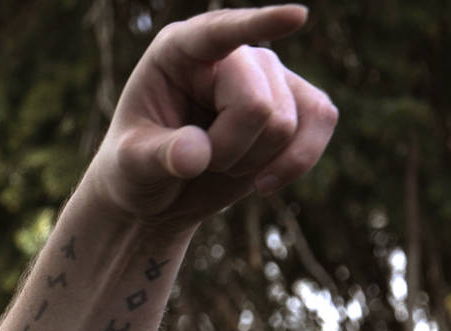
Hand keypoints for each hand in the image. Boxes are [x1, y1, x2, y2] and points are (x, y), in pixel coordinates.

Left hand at [83, 6, 335, 230]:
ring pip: (287, 121)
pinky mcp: (297, 100)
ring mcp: (268, 73)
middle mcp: (230, 53)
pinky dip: (296, 162)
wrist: (161, 194)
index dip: (258, 25)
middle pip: (256, 105)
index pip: (219, 33)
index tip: (297, 17)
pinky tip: (263, 183)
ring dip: (252, 162)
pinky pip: (322, 120)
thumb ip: (156, 157)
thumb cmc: (135, 169)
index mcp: (178, 51)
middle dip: (227, 150)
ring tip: (217, 163)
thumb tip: (196, 154)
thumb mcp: (129, 166)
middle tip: (195, 161)